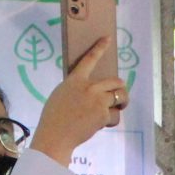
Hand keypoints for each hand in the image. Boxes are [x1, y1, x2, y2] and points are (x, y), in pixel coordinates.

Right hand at [29, 38, 127, 165]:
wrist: (56, 135)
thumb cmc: (53, 117)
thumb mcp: (61, 95)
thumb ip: (76, 89)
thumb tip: (90, 92)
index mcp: (76, 80)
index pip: (89, 59)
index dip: (100, 48)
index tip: (108, 38)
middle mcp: (90, 87)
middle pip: (116, 82)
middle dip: (121, 89)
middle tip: (120, 96)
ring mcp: (98, 101)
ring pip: (120, 97)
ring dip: (121, 104)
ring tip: (116, 109)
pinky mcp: (103, 115)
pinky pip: (114, 115)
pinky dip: (110, 121)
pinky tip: (101, 125)